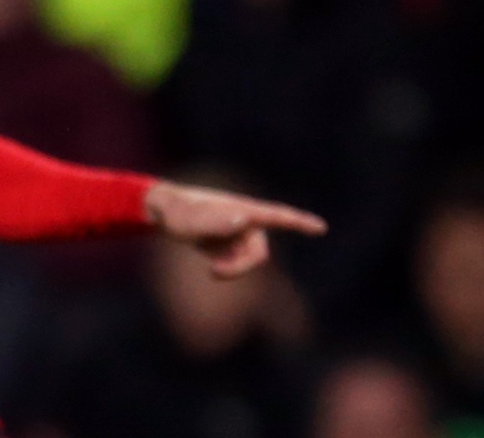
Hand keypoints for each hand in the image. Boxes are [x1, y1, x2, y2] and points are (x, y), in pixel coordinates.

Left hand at [145, 180, 326, 277]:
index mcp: (243, 210)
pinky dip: (225, 268)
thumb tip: (243, 220)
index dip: (300, 222)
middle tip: (215, 274)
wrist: (162, 212)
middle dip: (242, 268)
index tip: (321, 227)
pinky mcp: (231, 244)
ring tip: (211, 270)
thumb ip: (213, 220)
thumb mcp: (189, 219)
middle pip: (260, 253)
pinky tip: (209, 262)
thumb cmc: (176, 212)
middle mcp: (246, 222)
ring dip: (232, 269)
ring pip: (248, 261)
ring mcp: (239, 233)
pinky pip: (237, 263)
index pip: (277, 216)